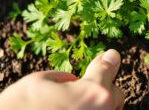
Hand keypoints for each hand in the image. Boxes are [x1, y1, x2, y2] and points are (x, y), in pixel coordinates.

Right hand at [0, 49, 123, 109]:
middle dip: (104, 88)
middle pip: (116, 95)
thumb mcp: (39, 81)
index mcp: (91, 91)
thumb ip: (65, 77)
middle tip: (86, 88)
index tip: (111, 56)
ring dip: (99, 104)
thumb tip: (74, 80)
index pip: (107, 68)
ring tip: (76, 104)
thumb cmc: (19, 107)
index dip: (109, 60)